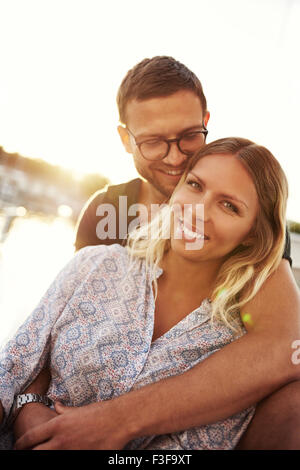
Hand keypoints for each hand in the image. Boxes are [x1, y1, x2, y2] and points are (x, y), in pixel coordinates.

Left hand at [15, 400, 132, 449]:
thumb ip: (63, 410)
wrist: (119, 420)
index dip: (21, 444)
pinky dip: (66, 456)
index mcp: (57, 425)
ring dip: (50, 454)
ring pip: (50, 458)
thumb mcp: (77, 409)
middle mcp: (61, 440)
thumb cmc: (100, 412)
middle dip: (31, 453)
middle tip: (30, 452)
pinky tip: (70, 453)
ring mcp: (71, 451)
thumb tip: (55, 405)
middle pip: (35, 453)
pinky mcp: (82, 458)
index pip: (31, 438)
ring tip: (51, 452)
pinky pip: (68, 460)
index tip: (19, 446)